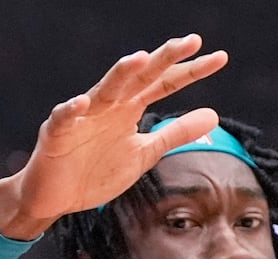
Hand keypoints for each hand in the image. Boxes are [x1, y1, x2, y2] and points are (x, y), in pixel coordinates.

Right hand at [0, 35, 228, 238]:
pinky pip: (63, 119)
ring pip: (103, 90)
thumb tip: (214, 114)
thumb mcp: (145, 153)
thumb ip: (176, 134)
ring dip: (120, 75)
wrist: (57, 198)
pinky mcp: (56, 135)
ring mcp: (82, 118)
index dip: (191, 72)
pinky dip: (71, 111)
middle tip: (190, 42)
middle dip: (163, 59)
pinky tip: (82, 104)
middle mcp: (109, 106)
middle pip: (139, 78)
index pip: (165, 84)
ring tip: (140, 60)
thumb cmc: (97, 170)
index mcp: (130, 109)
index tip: (220, 58)